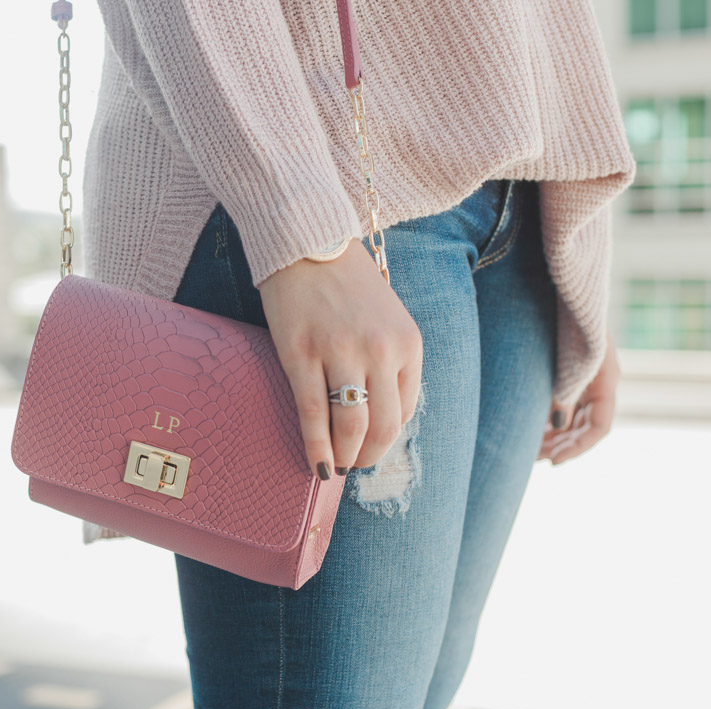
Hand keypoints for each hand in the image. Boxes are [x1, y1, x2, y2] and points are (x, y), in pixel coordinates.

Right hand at [258, 239, 422, 478]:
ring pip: (351, 427)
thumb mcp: (387, 318)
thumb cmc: (345, 282)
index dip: (388, 439)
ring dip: (344, 457)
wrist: (307, 242)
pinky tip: (315, 465)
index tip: (372, 449)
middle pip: (384, 426)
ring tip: (335, 466)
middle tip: (353, 466)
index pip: (407, 410)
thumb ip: (390, 360)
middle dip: (369, 456)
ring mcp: (341, 353)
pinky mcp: (302, 355)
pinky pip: (312, 414)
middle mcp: (381, 350)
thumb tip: (377, 413)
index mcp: (408, 343)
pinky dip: (315, 448)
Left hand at [538, 329, 619, 464]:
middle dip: (563, 446)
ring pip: (573, 418)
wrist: (560, 289)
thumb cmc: (565, 320)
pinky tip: (529, 431)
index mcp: (606, 378)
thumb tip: (558, 425)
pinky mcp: (569, 372)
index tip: (553, 462)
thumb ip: (564, 390)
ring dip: (554, 437)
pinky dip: (549, 421)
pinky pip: (563, 405)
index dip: (579, 448)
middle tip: (536, 460)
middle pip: (585, 426)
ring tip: (530, 451)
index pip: (600, 426)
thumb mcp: (566, 359)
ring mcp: (585, 377)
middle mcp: (599, 381)